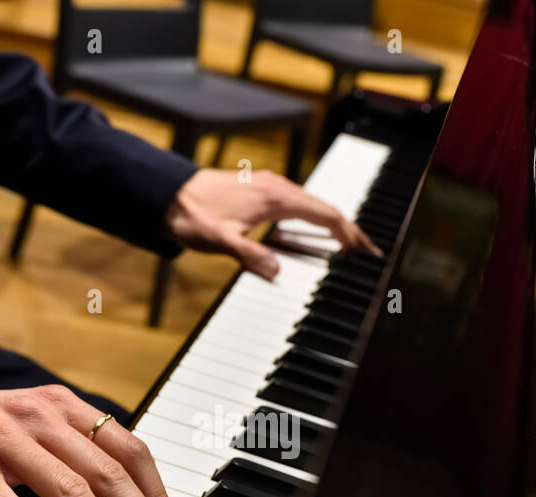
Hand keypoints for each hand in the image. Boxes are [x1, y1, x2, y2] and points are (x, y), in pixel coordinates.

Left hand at [165, 168, 380, 278]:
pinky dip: (314, 220)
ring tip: (349, 245)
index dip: (350, 233)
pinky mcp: (260, 192)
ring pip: (313, 205)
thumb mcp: (219, 240)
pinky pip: (298, 205)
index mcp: (276, 197)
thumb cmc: (192, 214)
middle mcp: (277, 187)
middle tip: (368, 253)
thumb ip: (248, 255)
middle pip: (325, 208)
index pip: (325, 214)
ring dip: (333, 225)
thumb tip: (274, 270)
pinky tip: (314, 233)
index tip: (366, 251)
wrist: (167, 195)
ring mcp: (269, 187)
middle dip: (350, 230)